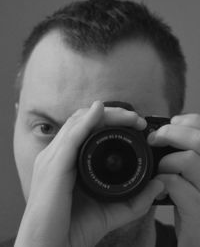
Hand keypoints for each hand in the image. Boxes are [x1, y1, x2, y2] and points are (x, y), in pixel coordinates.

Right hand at [14, 101, 163, 246]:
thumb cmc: (73, 228)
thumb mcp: (110, 210)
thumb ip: (134, 200)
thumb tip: (157, 185)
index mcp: (66, 160)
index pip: (86, 129)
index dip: (110, 121)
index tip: (135, 125)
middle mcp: (57, 154)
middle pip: (83, 120)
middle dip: (111, 114)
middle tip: (135, 118)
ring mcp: (53, 158)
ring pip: (78, 122)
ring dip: (104, 114)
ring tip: (129, 116)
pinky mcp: (53, 166)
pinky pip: (71, 137)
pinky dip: (86, 122)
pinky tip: (100, 112)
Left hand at [148, 114, 199, 246]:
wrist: (198, 236)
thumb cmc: (194, 200)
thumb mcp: (195, 172)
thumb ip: (188, 150)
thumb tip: (170, 128)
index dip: (187, 121)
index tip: (171, 124)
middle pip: (199, 140)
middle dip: (171, 133)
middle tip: (154, 139)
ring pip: (188, 159)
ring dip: (166, 162)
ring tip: (162, 171)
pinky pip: (176, 183)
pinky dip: (162, 181)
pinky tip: (161, 188)